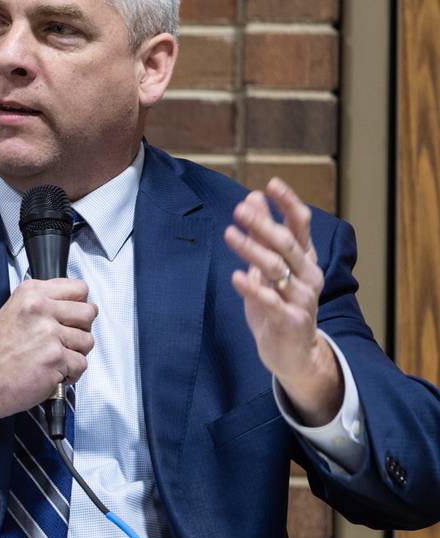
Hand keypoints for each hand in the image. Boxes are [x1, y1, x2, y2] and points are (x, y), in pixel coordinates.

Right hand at [0, 278, 96, 455]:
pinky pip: (81, 363)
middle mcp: (40, 308)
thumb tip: (74, 304)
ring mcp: (49, 333)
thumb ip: (44, 302)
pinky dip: (71, 373)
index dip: (78, 305)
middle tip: (64, 340)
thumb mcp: (14, 311)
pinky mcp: (56, 357)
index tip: (70, 317)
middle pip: (88, 313)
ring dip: (75, 353)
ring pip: (88, 340)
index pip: (79, 288)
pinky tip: (53, 371)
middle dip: (81, 330)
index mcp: (31, 293)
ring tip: (54, 357)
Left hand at [223, 177, 341, 424]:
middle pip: (286, 244)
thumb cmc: (279, 304)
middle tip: (239, 209)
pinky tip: (236, 276)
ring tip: (229, 233)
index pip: (301, 225)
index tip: (271, 184)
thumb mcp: (269, 266)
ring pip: (277, 269)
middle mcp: (308, 275)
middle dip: (264, 225)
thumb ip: (263, 234)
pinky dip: (253, 288)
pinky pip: (270, 301)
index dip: (288, 204)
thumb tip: (253, 197)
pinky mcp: (290, 320)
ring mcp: (301, 298)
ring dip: (252, 250)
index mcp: (305, 259)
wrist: (294, 353)